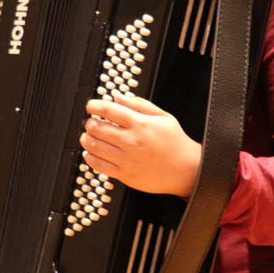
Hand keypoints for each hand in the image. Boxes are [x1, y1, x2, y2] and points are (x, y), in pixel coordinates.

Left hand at [80, 92, 200, 196]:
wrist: (186, 170)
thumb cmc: (175, 143)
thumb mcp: (163, 116)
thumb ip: (139, 105)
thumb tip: (118, 98)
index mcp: (140, 124)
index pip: (108, 110)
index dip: (94, 106)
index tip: (91, 106)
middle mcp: (131, 141)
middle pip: (97, 128)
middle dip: (89, 123)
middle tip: (91, 122)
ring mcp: (126, 159)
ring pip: (94, 146)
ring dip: (86, 139)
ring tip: (88, 136)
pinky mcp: (124, 175)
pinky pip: (99, 165)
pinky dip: (90, 157)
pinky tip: (91, 153)